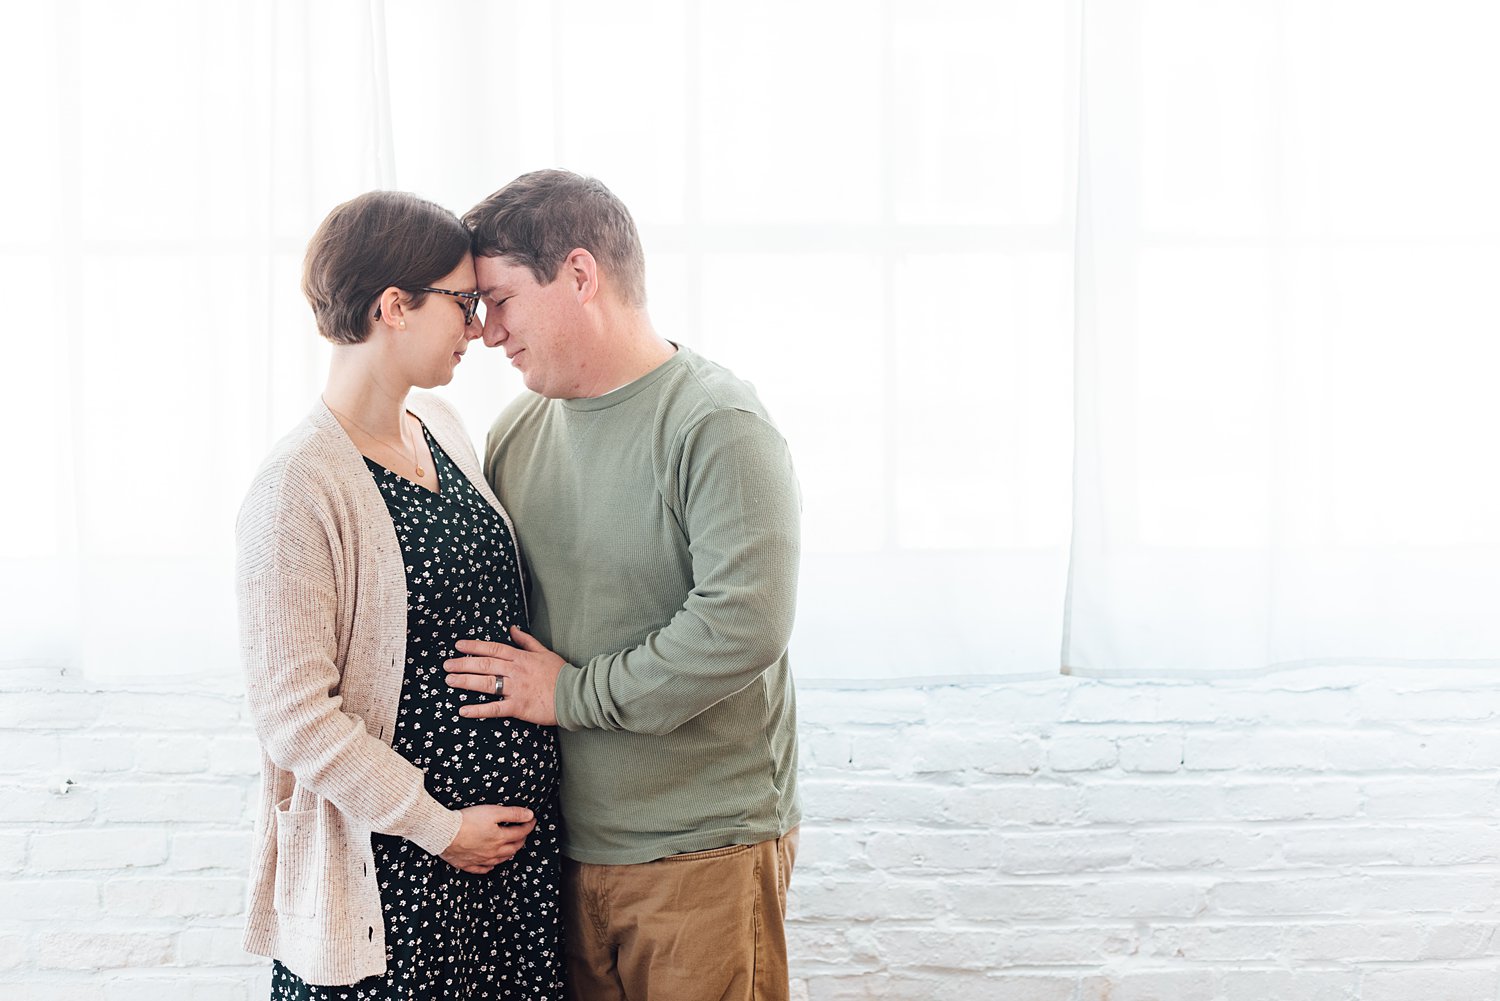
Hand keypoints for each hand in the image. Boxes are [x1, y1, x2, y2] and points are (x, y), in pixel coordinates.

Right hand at [440, 804, 535, 873]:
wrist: (444, 834)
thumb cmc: (467, 821)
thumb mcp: (493, 812)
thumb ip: (513, 814)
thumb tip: (530, 815)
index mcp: (500, 839)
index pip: (520, 833)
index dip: (528, 825)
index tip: (532, 820)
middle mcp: (492, 852)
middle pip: (512, 848)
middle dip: (521, 840)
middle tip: (524, 833)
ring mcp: (479, 860)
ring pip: (499, 860)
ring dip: (508, 854)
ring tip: (511, 848)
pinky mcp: (466, 864)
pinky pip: (481, 869)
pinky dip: (488, 867)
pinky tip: (490, 865)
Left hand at [445, 627, 562, 725]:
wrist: (575, 694)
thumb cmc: (560, 673)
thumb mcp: (544, 652)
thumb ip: (526, 641)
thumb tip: (512, 629)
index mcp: (521, 657)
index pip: (493, 649)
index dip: (474, 646)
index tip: (459, 645)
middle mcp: (516, 671)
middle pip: (485, 665)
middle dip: (463, 664)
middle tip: (446, 665)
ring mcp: (516, 689)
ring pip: (486, 683)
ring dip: (465, 681)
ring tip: (450, 681)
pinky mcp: (518, 707)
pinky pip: (495, 708)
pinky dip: (478, 710)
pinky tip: (463, 710)